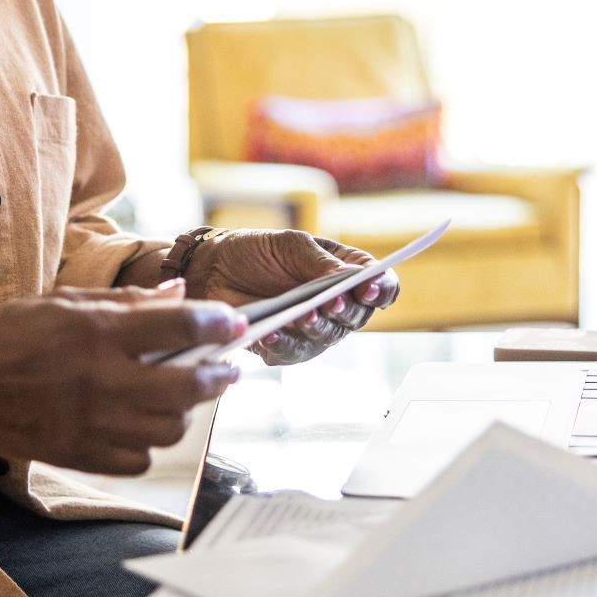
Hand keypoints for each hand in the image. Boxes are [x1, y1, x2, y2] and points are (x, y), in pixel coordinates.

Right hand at [0, 282, 246, 475]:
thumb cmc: (1, 335)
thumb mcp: (61, 302)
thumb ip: (126, 301)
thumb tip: (179, 294)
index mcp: (95, 331)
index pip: (179, 327)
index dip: (217, 325)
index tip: (235, 325)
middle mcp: (99, 378)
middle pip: (188, 385)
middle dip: (219, 375)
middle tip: (230, 367)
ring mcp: (90, 422)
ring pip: (169, 428)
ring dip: (184, 411)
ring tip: (180, 395)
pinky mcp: (78, 455)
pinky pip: (138, 459)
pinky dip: (149, 444)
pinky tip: (140, 425)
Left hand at [181, 230, 399, 365]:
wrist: (214, 268)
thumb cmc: (258, 251)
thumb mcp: (291, 244)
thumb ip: (320, 262)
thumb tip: (349, 276)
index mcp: (345, 274)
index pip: (380, 287)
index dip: (381, 288)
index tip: (369, 287)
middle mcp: (335, 306)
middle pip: (357, 316)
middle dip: (345, 309)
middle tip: (331, 302)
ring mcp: (312, 330)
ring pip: (326, 337)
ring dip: (315, 326)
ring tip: (302, 314)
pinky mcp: (285, 347)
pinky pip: (291, 352)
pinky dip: (282, 342)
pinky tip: (272, 331)